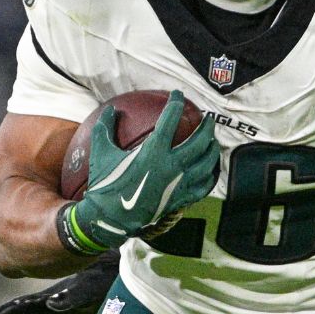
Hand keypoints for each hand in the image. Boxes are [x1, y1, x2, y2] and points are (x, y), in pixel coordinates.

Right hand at [70, 90, 219, 250]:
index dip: (176, 103)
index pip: (170, 120)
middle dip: (206, 126)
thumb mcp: (101, 153)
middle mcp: (171, 166)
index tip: (178, 95)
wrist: (110, 218)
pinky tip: (211, 170)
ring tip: (212, 141)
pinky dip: (210, 176)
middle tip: (207, 119)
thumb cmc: (105, 185)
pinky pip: (203, 186)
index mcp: (152, 151)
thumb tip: (111, 110)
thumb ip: (105, 128)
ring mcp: (179, 183)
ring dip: (212, 149)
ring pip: (207, 163)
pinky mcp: (180, 199)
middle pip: (199, 141)